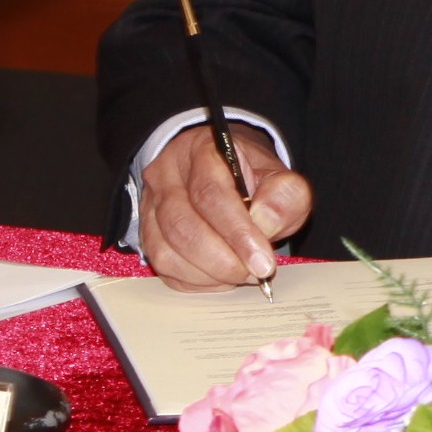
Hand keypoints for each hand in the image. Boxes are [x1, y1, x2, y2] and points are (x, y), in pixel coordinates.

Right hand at [137, 125, 310, 288]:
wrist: (232, 178)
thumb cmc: (257, 182)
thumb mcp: (282, 180)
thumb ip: (285, 195)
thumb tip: (265, 222)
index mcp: (202, 150)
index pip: (211, 194)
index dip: (238, 233)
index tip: (263, 262)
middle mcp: (166, 175)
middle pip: (182, 226)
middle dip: (222, 260)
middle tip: (254, 273)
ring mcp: (150, 206)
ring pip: (166, 251)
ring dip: (208, 274)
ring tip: (240, 274)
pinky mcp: (146, 234)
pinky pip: (162, 267)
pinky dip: (194, 280)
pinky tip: (220, 277)